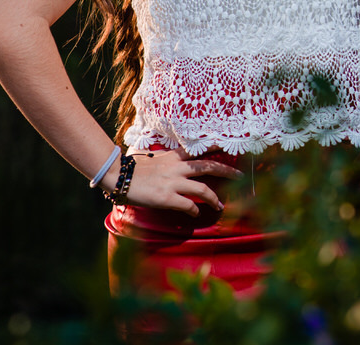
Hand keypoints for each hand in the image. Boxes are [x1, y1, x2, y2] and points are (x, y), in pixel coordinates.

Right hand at [113, 149, 243, 216]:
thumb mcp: (154, 158)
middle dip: (227, 171)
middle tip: (240, 176)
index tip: (230, 146)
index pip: (199, 149)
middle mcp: (177, 167)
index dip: (216, 148)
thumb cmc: (133, 168)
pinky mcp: (167, 198)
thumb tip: (174, 162)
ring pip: (203, 189)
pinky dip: (195, 210)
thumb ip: (167, 160)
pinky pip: (188, 205)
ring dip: (214, 198)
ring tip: (220, 204)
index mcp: (173, 157)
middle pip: (208, 166)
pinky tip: (196, 213)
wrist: (118, 177)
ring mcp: (173, 182)